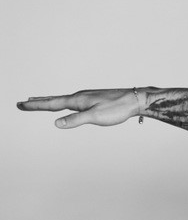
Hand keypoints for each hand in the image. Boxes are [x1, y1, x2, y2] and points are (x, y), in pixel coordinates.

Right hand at [16, 88, 145, 128]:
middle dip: (37, 102)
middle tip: (22, 103)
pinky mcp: (94, 99)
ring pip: (62, 99)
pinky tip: (66, 104)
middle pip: (54, 100)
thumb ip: (76, 120)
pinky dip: (62, 102)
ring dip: (48, 100)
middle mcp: (79, 96)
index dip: (35, 106)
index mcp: (77, 100)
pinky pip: (72, 101)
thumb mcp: (95, 117)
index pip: (51, 104)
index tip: (20, 105)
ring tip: (37, 100)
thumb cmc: (117, 108)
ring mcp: (87, 97)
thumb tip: (56, 123)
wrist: (135, 100)